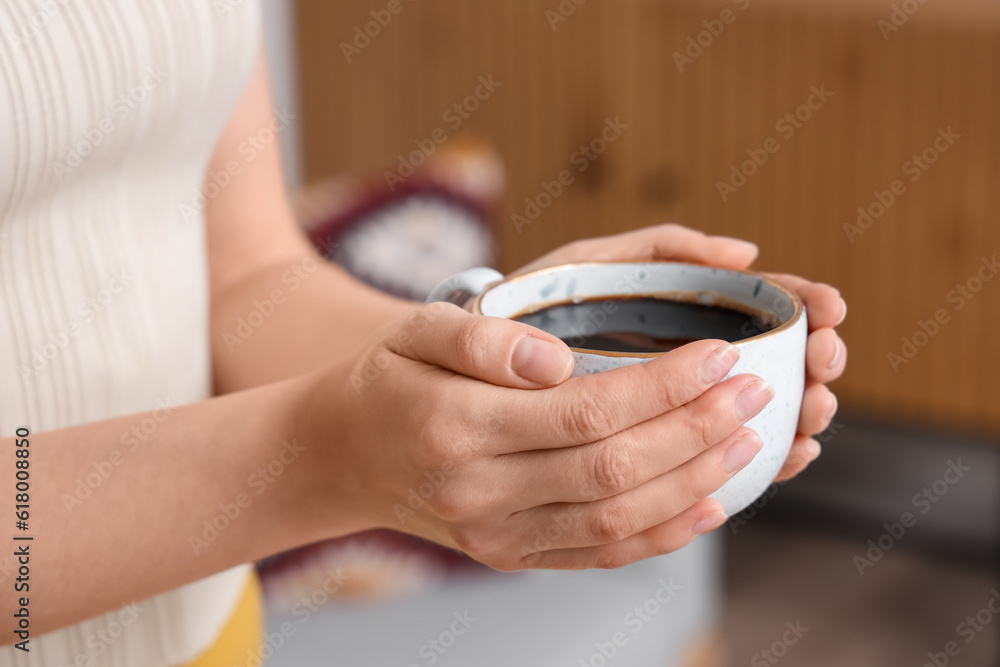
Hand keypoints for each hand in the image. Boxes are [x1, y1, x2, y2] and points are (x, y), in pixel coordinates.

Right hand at [305, 302, 772, 569]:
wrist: (341, 454)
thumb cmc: (386, 380)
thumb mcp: (415, 330)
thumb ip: (482, 339)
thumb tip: (558, 358)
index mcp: (458, 427)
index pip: (586, 410)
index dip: (665, 387)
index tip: (720, 355)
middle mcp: (479, 494)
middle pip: (614, 469)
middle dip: (697, 430)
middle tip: (757, 391)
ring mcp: (496, 536)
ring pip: (618, 519)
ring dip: (695, 482)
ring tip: (750, 441)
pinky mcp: (511, 556)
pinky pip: (599, 555)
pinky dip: (661, 535)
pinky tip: (708, 504)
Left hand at [512, 223, 847, 481]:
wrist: (476, 370)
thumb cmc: (538, 306)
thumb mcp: (593, 264)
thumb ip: (661, 249)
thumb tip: (743, 252)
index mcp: (683, 309)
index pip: (764, 304)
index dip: (804, 303)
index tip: (830, 307)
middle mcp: (694, 360)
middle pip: (781, 361)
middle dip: (814, 362)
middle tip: (826, 363)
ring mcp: (685, 409)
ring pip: (767, 415)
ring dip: (802, 411)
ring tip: (815, 411)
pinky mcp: (665, 453)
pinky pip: (727, 461)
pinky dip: (766, 459)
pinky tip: (789, 455)